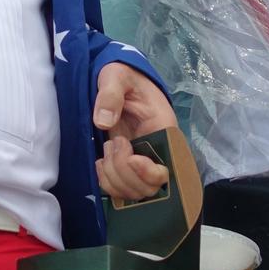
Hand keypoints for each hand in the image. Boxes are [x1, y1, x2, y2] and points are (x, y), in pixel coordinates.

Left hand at [93, 62, 177, 200]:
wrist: (116, 80)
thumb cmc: (121, 76)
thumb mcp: (116, 76)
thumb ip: (110, 95)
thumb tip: (103, 122)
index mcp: (164, 131)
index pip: (167, 169)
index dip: (147, 172)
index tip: (129, 153)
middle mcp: (157, 152)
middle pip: (150, 188)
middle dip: (124, 172)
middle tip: (113, 143)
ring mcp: (141, 162)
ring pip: (134, 193)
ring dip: (113, 176)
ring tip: (108, 147)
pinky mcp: (126, 167)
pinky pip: (119, 191)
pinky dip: (106, 181)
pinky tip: (101, 161)